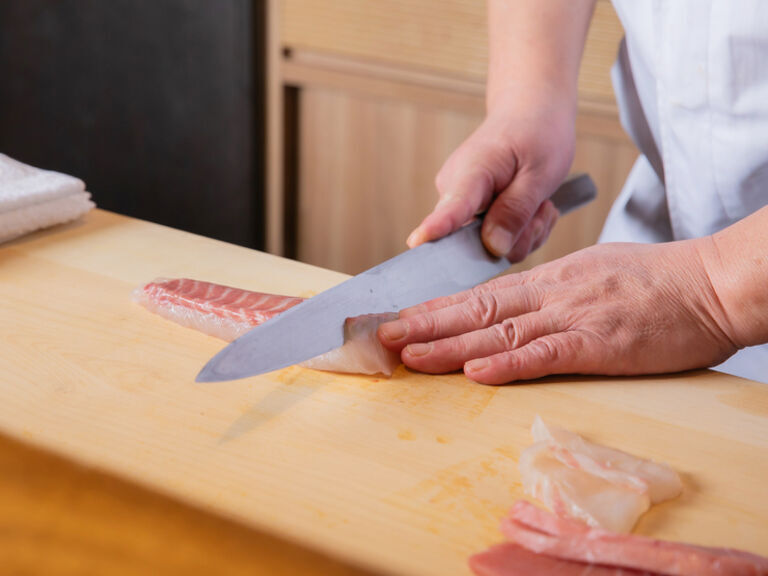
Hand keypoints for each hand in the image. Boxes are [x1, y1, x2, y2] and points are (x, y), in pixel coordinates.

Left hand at [378, 240, 739, 383]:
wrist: (709, 283)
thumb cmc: (656, 280)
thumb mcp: (592, 272)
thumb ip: (551, 290)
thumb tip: (516, 304)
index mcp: (549, 278)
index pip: (481, 294)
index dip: (438, 308)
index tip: (404, 317)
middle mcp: (550, 294)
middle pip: (477, 310)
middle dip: (426, 324)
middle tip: (384, 335)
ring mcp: (572, 317)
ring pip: (499, 331)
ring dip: (450, 345)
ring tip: (410, 354)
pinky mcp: (599, 343)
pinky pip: (546, 354)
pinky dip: (509, 363)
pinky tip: (475, 372)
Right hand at [406, 98, 574, 261]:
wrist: (530, 113)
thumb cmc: (535, 133)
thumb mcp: (539, 172)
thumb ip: (516, 211)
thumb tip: (494, 247)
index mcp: (471, 172)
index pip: (452, 206)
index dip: (436, 227)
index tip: (417, 242)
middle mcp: (455, 191)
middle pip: (477, 242)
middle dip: (518, 236)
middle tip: (543, 207)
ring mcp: (461, 206)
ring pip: (494, 246)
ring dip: (526, 233)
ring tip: (540, 203)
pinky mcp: (471, 215)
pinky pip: (499, 242)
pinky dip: (524, 231)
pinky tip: (533, 208)